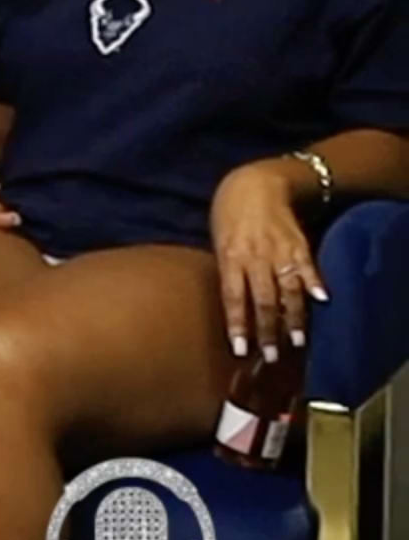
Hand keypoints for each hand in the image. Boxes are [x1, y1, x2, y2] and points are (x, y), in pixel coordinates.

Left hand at [210, 157, 325, 359]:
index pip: (234, 298)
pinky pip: (309, 269)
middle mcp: (255, 257)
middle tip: (272, 355)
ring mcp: (280, 251)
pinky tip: (322, 302)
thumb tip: (233, 305)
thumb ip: (227, 271)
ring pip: (288, 290)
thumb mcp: (218, 241)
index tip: (241, 349)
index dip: (238, 324)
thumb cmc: (229, 216)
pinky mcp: (300, 245)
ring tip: (298, 340)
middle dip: (268, 330)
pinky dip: (316, 285)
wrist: (256, 184)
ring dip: (294, 317)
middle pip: (263, 300)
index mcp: (229, 257)